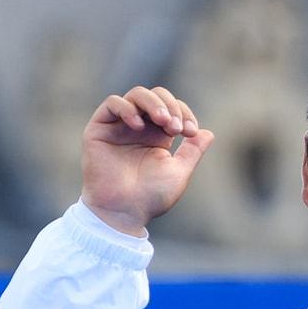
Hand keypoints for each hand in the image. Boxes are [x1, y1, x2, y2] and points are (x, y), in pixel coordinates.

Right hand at [81, 85, 213, 235]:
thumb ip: (193, 152)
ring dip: (153, 103)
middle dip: (171, 106)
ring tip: (162, 120)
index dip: (184, 112)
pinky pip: (112, 103)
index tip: (190, 132)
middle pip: (156, 96)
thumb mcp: (178, 172)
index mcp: (157, 136)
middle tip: (176, 127)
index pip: (172, 107)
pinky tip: (137, 125)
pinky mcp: (99, 129)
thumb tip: (208, 133)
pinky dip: (127, 108)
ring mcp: (118, 127)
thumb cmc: (150, 198)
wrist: (123, 213)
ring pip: (136, 95)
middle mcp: (138, 129)